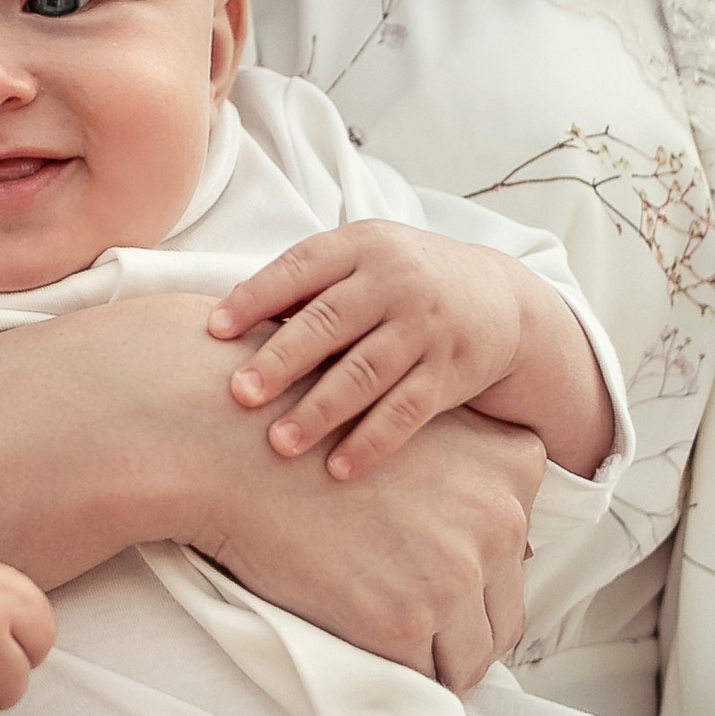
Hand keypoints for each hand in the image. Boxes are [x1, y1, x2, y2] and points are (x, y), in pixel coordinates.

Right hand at [196, 403, 544, 692]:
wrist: (236, 448)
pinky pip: (420, 678)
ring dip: (434, 661)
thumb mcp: (416, 430)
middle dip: (461, 629)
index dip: (476, 577)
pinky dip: (394, 674)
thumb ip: (471, 476)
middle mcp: (501, 518)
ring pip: (473, 656)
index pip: (519, 553)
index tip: (435, 579)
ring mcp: (456, 572)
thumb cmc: (313, 437)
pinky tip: (359, 647)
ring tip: (385, 647)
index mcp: (513, 466)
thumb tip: (511, 549)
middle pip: (506, 612)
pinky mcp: (405, 619)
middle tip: (408, 625)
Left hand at [210, 225, 528, 477]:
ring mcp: (425, 328)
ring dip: (320, 410)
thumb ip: (306, 285)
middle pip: (331, 322)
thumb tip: (223, 324)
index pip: (300, 268)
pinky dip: (372, 442)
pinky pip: (407, 411)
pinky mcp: (449, 372)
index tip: (214, 331)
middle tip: (240, 394)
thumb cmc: (404, 282)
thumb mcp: (362, 261)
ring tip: (279, 443)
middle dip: (283, 359)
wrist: (500, 301)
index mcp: (362, 246)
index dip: (255, 298)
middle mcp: (395, 282)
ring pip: (367, 371)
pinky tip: (338, 470)